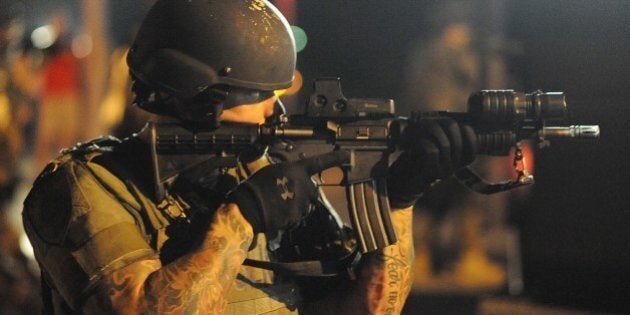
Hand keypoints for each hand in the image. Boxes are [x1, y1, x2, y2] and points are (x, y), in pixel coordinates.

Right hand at [229, 150, 349, 233]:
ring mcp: (302, 202)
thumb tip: (292, 181)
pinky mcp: (298, 216)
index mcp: (297, 170)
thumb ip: (288, 175)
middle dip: (304, 197)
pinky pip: (297, 219)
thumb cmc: (257, 186)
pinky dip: (290, 219)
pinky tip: (277, 215)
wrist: (250, 206)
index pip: (319, 162)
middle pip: (313, 193)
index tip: (348, 155)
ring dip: (297, 208)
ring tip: (279, 207)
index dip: (334, 158)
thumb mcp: (273, 172)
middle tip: (287, 198)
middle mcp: (304, 184)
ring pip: (306, 208)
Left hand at [388, 116, 476, 207]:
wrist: (401, 177)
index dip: (468, 134)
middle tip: (430, 121)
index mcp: (457, 162)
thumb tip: (456, 123)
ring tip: (421, 128)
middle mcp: (454, 168)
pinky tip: (418, 142)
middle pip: (457, 140)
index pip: (472, 146)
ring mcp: (445, 172)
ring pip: (445, 144)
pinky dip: (424, 142)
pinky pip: (433, 151)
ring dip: (431, 132)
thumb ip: (446, 135)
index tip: (455, 124)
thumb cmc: (416, 156)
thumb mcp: (433, 144)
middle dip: (444, 125)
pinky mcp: (432, 173)